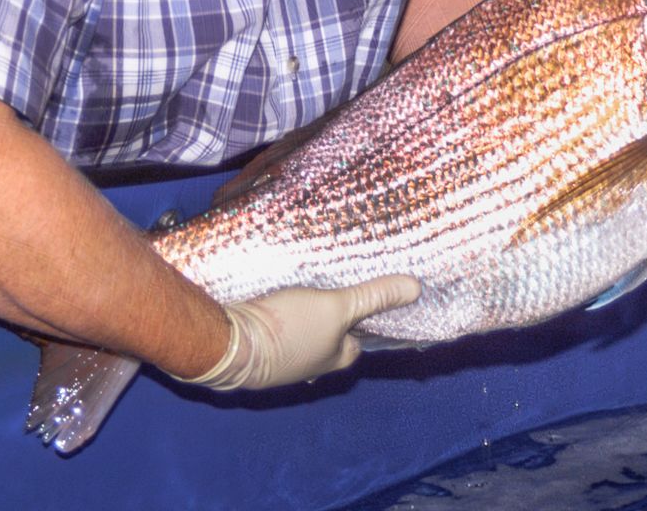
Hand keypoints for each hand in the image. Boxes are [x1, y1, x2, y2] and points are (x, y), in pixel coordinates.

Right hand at [173, 275, 421, 390]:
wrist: (230, 344)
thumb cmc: (289, 330)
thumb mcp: (337, 308)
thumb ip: (372, 297)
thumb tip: (416, 289)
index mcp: (334, 359)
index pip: (360, 342)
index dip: (367, 320)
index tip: (370, 297)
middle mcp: (310, 365)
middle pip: (331, 337)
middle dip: (335, 316)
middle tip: (339, 283)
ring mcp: (283, 358)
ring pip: (303, 332)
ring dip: (306, 313)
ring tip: (311, 282)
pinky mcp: (258, 345)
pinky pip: (278, 328)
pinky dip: (282, 314)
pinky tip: (280, 294)